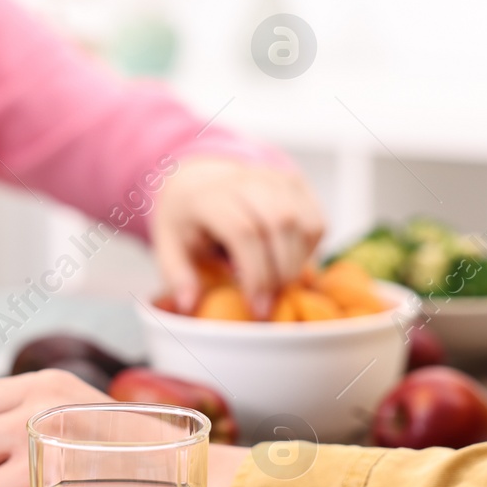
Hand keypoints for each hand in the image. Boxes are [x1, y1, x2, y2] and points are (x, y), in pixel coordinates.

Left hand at [151, 156, 324, 315]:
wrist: (201, 181)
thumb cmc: (189, 221)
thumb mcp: (170, 246)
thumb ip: (178, 275)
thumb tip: (188, 305)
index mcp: (209, 196)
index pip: (244, 232)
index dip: (256, 274)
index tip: (257, 308)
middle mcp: (244, 180)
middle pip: (280, 224)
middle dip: (282, 272)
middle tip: (272, 303)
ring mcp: (273, 178)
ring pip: (303, 223)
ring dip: (299, 263)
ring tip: (280, 285)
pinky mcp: (295, 182)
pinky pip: (316, 221)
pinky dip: (310, 250)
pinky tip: (289, 263)